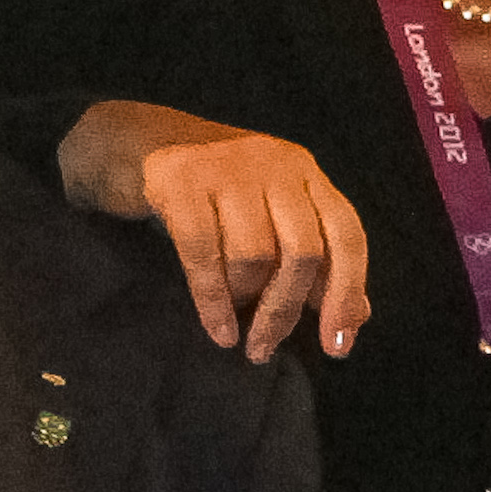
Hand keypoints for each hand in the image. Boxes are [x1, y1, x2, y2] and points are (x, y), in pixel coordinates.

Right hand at [59, 101, 371, 362]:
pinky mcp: (180, 180)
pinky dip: (212, 301)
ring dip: (245, 301)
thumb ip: (314, 261)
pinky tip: (218, 330)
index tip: (337, 347)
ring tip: (233, 321)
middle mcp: (276, 164)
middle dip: (286, 311)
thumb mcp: (267, 217)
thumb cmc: (209, 192)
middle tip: (264, 349)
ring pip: (255, 254)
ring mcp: (229, 167)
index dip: (348, 293)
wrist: (133, 142)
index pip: (347, 234)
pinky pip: (203, 252)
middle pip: (303, 250)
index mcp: (306, 173)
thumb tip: (357, 316)